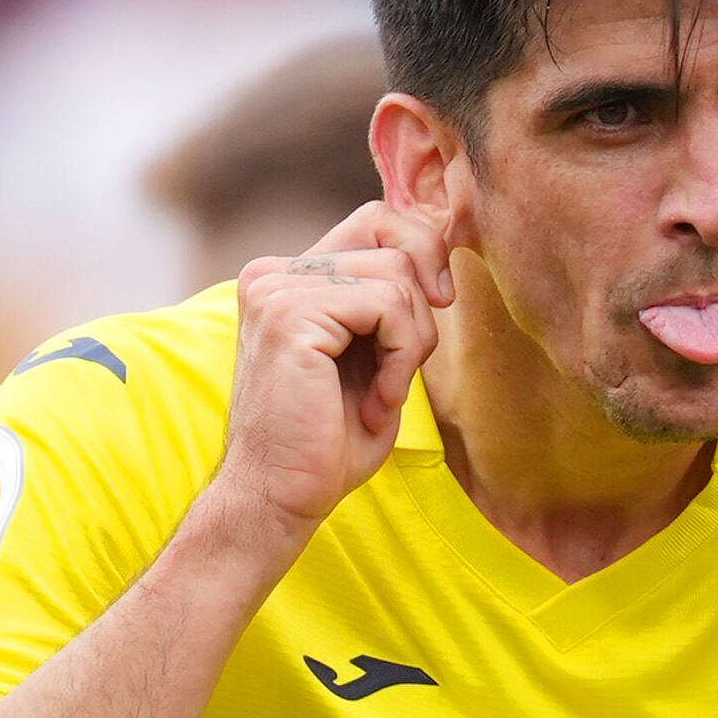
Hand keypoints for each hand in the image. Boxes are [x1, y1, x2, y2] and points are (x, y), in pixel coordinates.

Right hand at [211, 202, 451, 537]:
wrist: (281, 497)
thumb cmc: (328, 440)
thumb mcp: (373, 354)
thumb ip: (392, 301)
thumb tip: (443, 243)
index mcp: (288, 276)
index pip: (376, 220)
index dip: (423, 251)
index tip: (439, 304)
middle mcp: (273, 272)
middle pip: (396, 245)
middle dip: (419, 315)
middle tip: (396, 376)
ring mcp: (276, 288)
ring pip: (398, 276)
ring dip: (410, 345)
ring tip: (381, 395)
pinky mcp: (289, 313)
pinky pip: (388, 306)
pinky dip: (400, 360)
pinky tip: (376, 402)